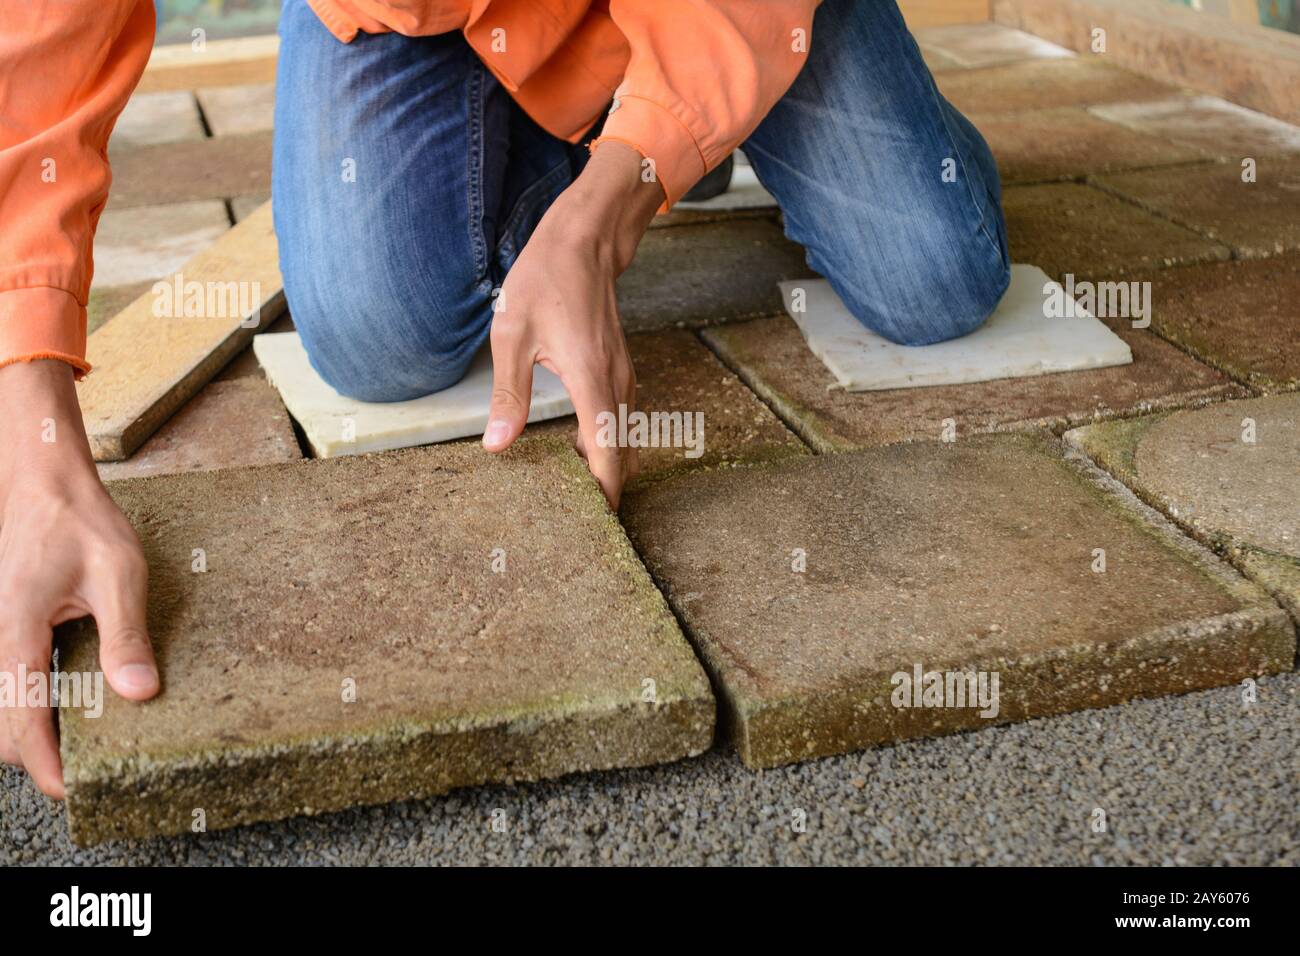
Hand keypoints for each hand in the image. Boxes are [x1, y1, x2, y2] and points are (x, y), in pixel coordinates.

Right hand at [0, 360, 158, 798]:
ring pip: (4, 703)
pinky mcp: (9, 627)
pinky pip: (13, 678)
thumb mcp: (118, 574)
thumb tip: (139, 693)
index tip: (69, 792)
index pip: (21, 719)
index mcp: (17, 633)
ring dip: (34, 729)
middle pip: (4, 723)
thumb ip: (125, 635)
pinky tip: (72, 700)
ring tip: (80, 745)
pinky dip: (33, 701)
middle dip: (36, 755)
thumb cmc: (81, 522)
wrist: (43, 481)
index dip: (43, 764)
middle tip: (83, 773)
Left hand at [482, 141, 663, 509]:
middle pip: (619, 455)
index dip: (603, 494)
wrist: (585, 239)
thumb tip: (497, 445)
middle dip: (603, 490)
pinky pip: (616, 419)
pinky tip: (573, 453)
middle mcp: (615, 384)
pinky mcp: (618, 369)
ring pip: (620, 438)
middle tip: (576, 525)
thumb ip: (508, 395)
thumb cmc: (546, 280)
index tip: (594, 527)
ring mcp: (622, 376)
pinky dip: (602, 443)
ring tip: (572, 498)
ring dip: (602, 467)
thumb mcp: (512, 336)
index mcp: (591, 381)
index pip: (605, 454)